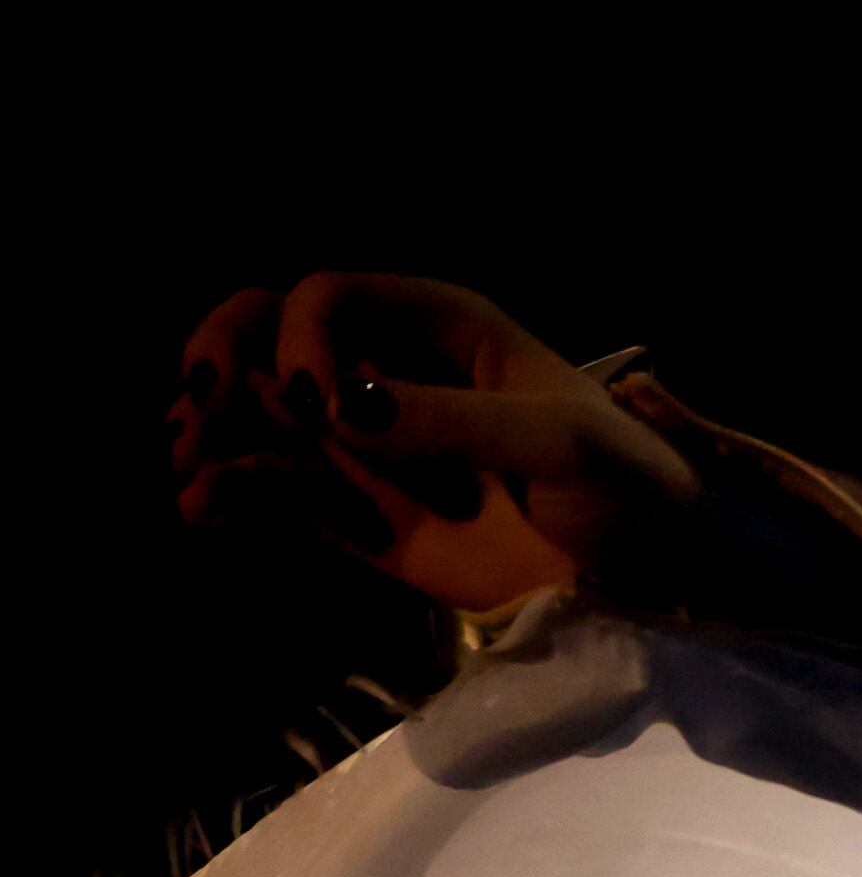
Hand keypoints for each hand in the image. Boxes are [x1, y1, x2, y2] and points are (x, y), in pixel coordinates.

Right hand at [169, 273, 698, 611]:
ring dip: (212, 425)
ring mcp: (371, 445)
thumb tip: (345, 411)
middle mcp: (392, 374)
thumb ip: (459, 423)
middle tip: (203, 404)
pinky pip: (280, 490)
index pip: (330, 297)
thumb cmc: (630, 490)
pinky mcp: (363, 515)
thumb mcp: (560, 445)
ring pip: (260, 412)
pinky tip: (204, 507)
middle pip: (269, 334)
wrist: (657, 579)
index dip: (302, 336)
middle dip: (224, 358)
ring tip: (189, 459)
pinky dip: (235, 492)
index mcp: (443, 330)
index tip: (315, 401)